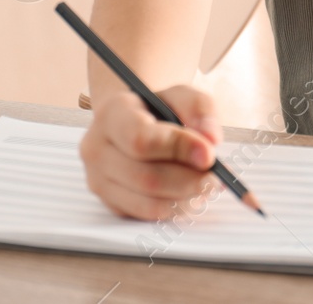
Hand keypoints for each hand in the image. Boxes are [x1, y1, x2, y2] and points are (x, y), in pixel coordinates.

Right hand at [79, 84, 224, 219]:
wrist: (134, 122)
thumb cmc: (158, 108)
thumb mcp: (181, 96)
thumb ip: (199, 109)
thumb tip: (210, 138)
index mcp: (112, 114)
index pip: (141, 139)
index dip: (178, 149)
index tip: (209, 154)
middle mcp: (96, 148)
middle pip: (147, 178)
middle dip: (189, 180)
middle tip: (215, 177)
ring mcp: (99, 180)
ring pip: (150, 203)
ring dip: (186, 198)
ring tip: (205, 184)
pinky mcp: (110, 203)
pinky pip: (148, 216)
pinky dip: (176, 208)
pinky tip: (188, 193)